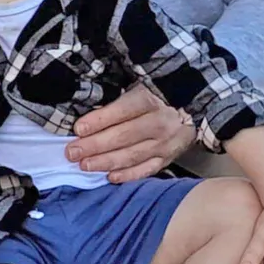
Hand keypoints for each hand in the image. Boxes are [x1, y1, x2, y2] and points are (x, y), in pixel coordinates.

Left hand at [67, 84, 194, 182]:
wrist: (191, 108)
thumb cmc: (155, 95)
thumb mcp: (138, 86)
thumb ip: (116, 97)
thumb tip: (86, 108)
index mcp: (150, 100)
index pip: (122, 111)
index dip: (99, 120)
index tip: (78, 129)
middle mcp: (159, 123)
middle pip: (123, 136)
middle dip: (95, 145)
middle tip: (72, 152)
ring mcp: (166, 144)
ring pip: (132, 156)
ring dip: (106, 162)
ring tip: (84, 165)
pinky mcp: (168, 159)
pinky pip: (146, 170)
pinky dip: (127, 175)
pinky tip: (109, 177)